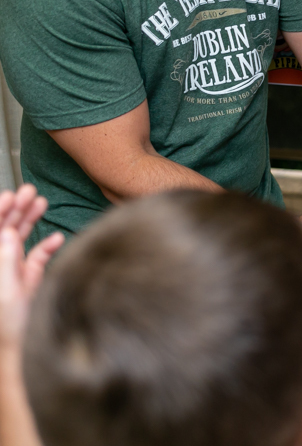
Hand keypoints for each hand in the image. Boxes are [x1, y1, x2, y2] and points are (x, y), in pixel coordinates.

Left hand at [0, 185, 63, 353]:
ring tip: (40, 202)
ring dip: (30, 220)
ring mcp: (12, 271)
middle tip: (29, 191)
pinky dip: (46, 246)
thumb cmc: (7, 325)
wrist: (22, 351)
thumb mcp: (6, 290)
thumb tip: (10, 232)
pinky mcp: (30, 280)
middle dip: (15, 210)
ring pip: (19, 239)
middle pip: (4, 230)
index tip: (10, 196)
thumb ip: (6, 259)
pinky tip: (55, 238)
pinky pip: (37, 257)